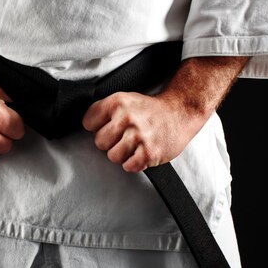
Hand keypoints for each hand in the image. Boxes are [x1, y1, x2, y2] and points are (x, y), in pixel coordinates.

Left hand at [82, 91, 202, 172]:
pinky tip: (141, 152)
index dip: (96, 127)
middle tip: (124, 137)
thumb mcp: (126, 100)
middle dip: (110, 142)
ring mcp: (138, 136)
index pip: (88, 122)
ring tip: (134, 145)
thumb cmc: (151, 110)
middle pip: (99, 142)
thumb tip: (87, 127)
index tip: (107, 127)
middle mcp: (127, 118)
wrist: (181, 113)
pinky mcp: (149, 153)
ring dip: (122, 154)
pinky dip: (134, 163)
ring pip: (112, 156)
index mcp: (118, 102)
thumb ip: (105, 111)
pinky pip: (128, 166)